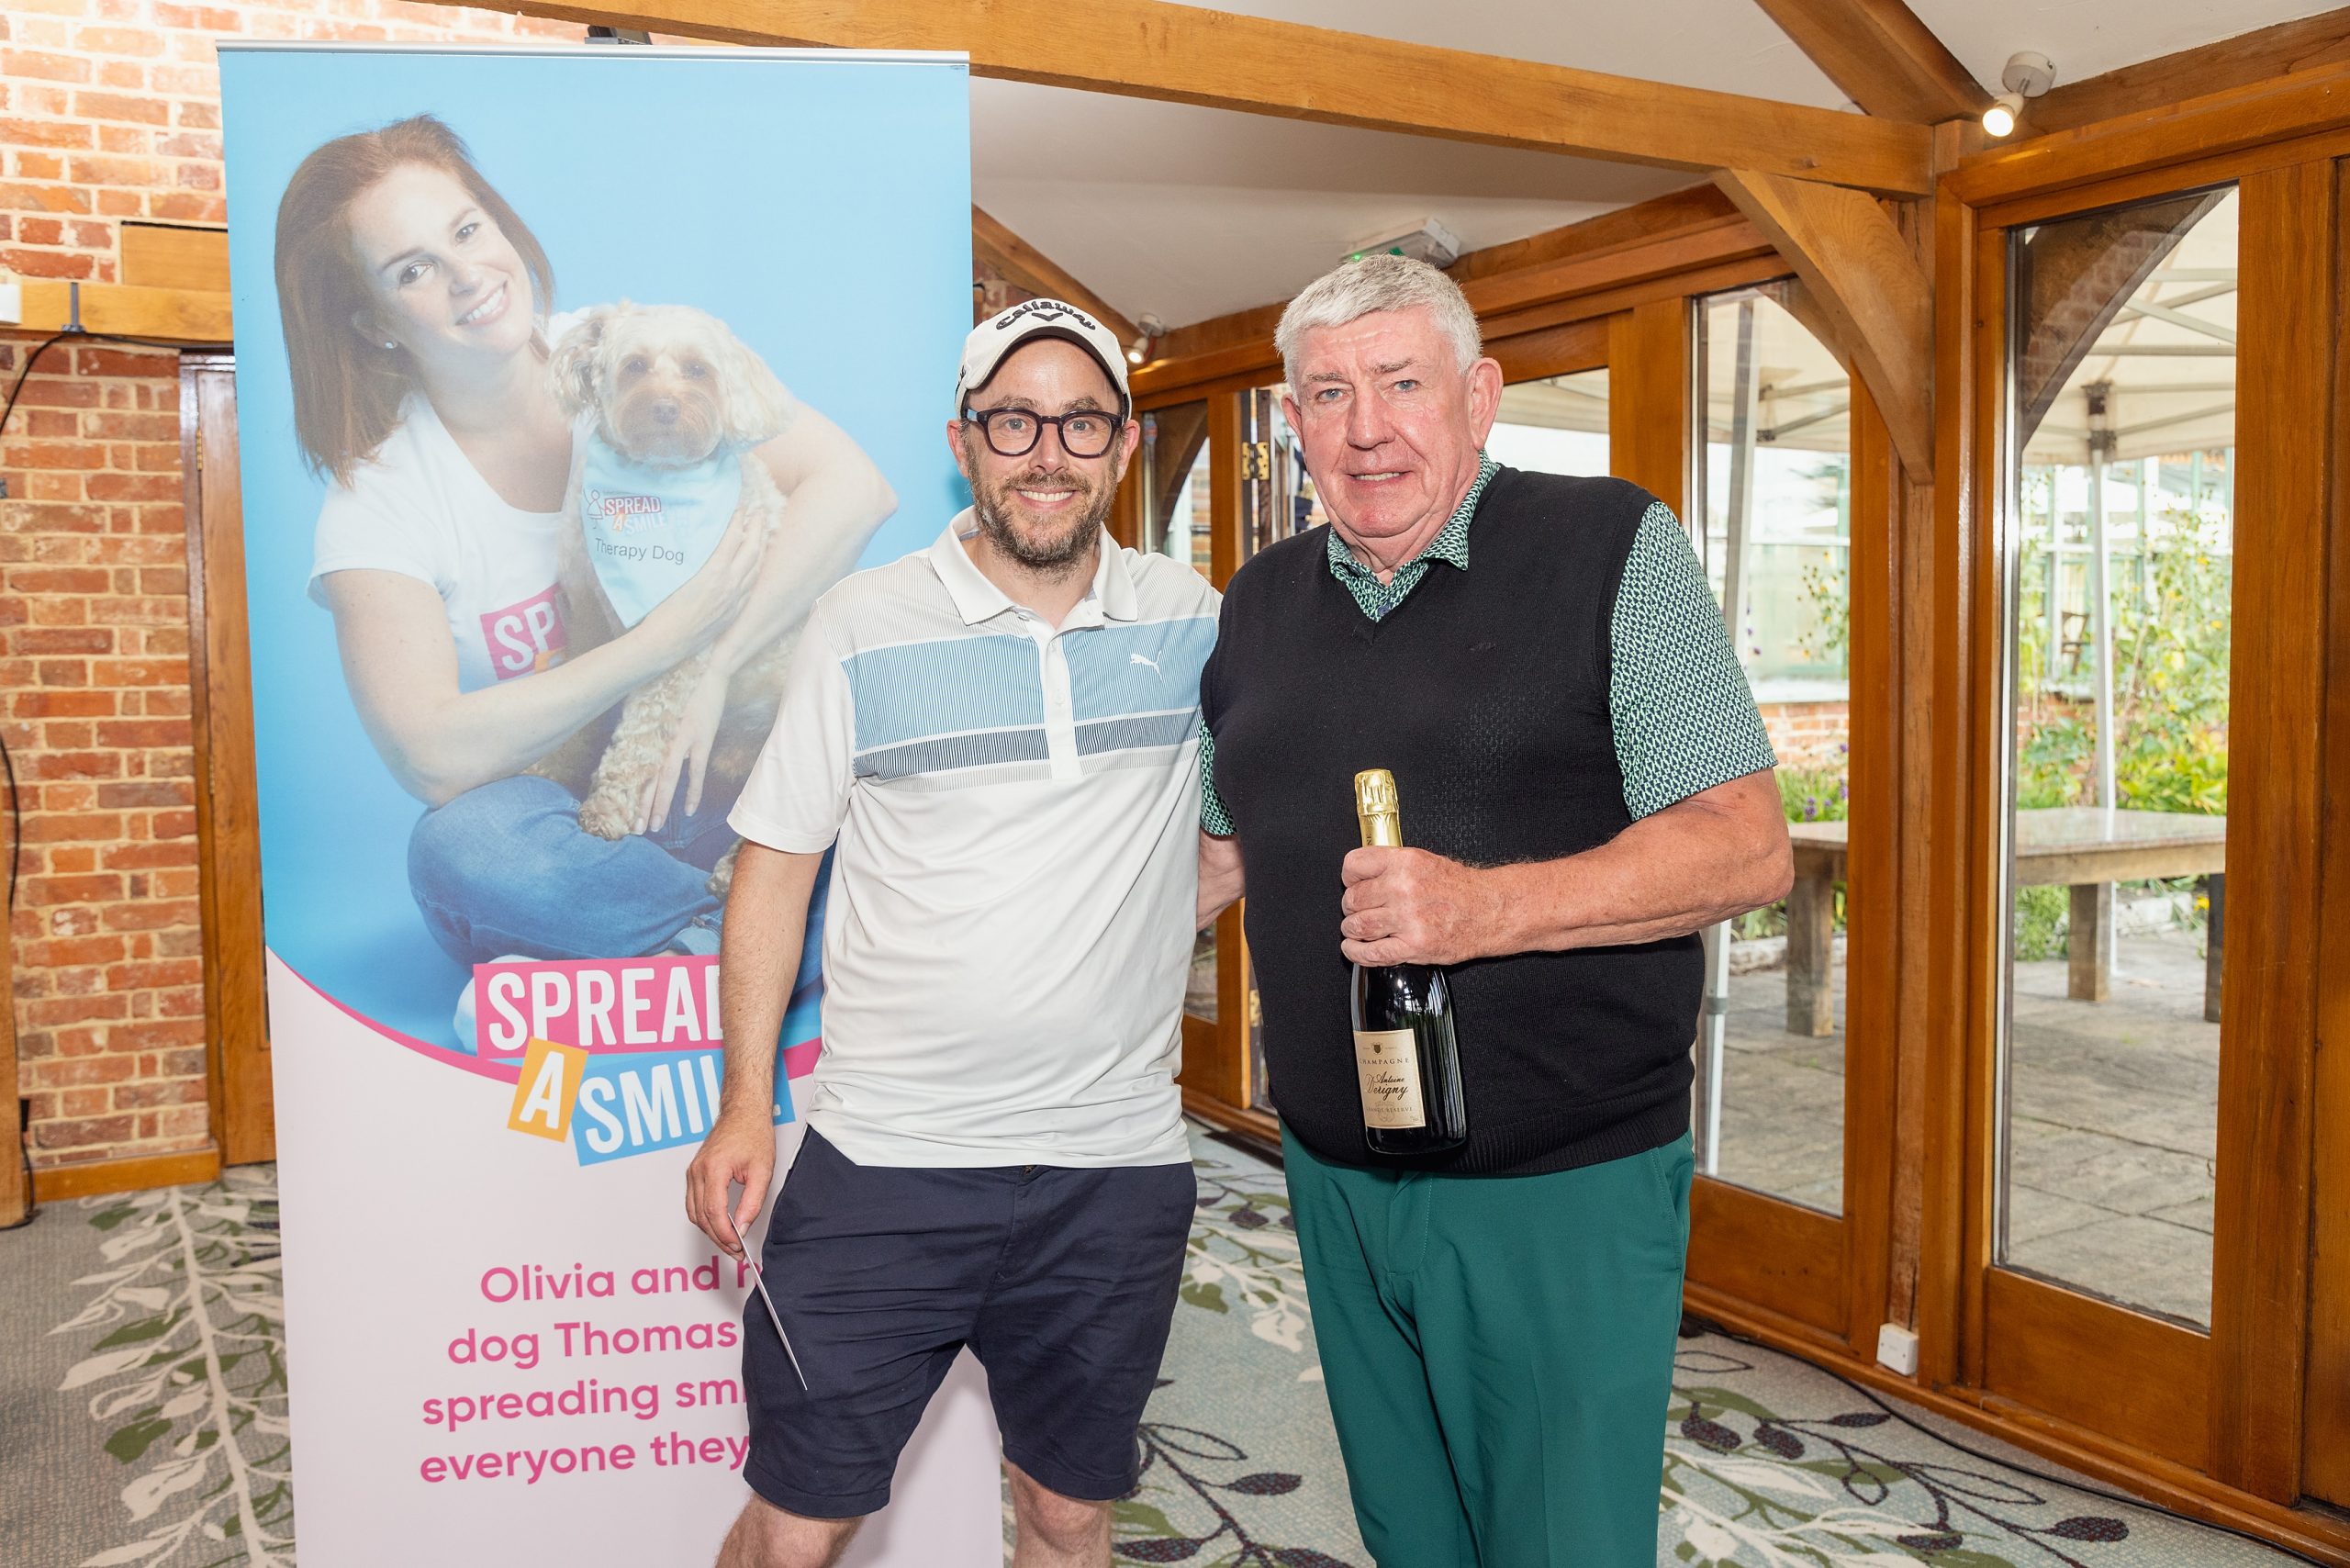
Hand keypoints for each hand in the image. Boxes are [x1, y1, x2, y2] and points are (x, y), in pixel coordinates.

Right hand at [636, 503, 766, 663]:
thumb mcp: (676, 574)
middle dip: (757, 528)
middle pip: (751, 550)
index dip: (738, 519)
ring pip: (756, 569)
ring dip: (760, 548)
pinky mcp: (733, 612)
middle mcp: (730, 584)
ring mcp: (734, 599)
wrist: (668, 641)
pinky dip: (755, 571)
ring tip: (761, 534)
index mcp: (714, 571)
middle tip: (759, 512)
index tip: (741, 506)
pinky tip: (755, 566)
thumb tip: (699, 536)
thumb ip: (693, 555)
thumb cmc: (663, 607)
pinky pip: (751, 587)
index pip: (733, 538)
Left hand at [640, 671, 730, 833]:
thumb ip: (640, 719)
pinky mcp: (701, 739)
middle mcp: (660, 740)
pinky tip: (687, 811)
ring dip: (660, 804)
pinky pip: (695, 771)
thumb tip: (625, 736)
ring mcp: (682, 741)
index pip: (634, 767)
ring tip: (654, 826)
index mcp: (648, 732)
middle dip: (640, 805)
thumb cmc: (675, 680)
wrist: (706, 668)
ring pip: (667, 779)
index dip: (627, 790)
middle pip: (647, 779)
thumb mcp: (650, 698)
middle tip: (634, 829)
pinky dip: (691, 791)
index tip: (620, 810)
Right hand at [684, 1110, 775, 1258]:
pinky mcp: (694, 1172)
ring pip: (694, 1212)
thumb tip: (743, 1228)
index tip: (737, 1246)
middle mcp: (697, 1171)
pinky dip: (704, 1217)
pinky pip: (693, 1202)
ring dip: (710, 1230)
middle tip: (736, 1251)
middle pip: (701, 1216)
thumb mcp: (762, 1171)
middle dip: (718, 1237)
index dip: (724, 1234)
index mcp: (713, 1169)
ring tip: (729, 1242)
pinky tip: (719, 1225)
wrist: (743, 1113)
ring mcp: (692, 1171)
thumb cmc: (753, 1134)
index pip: (713, 1212)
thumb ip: (752, 1202)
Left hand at [1339, 846, 1509, 965]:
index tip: (1352, 884)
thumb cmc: (1461, 888)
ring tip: (1357, 929)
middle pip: (1352, 899)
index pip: (1353, 866)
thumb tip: (1363, 874)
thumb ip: (1392, 865)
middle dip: (1351, 907)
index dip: (1349, 878)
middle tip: (1358, 910)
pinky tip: (1354, 948)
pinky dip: (1356, 953)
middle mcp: (1403, 888)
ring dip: (1352, 930)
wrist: (1490, 911)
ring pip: (1358, 926)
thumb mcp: (1425, 861)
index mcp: (1405, 863)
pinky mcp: (1413, 946)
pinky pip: (1371, 953)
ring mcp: (1407, 919)